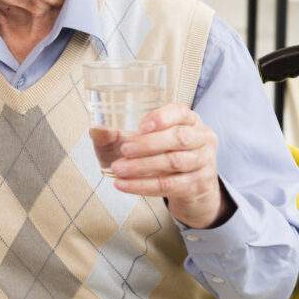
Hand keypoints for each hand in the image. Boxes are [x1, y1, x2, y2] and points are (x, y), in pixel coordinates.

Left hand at [109, 103, 234, 228]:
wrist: (184, 186)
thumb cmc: (157, 155)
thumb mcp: (136, 141)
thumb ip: (114, 134)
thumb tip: (96, 129)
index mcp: (187, 120)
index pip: (180, 112)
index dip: (161, 118)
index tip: (140, 126)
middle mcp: (201, 137)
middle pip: (179, 138)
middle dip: (148, 144)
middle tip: (124, 150)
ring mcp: (203, 161)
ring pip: (174, 162)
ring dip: (142, 166)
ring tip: (118, 169)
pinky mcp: (198, 184)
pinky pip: (169, 185)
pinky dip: (143, 185)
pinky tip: (124, 185)